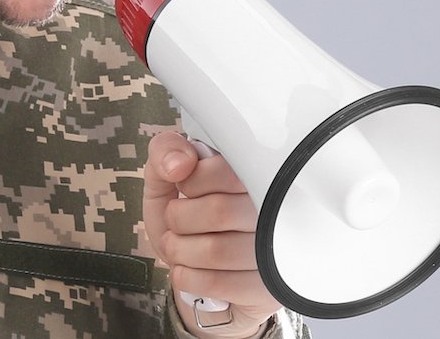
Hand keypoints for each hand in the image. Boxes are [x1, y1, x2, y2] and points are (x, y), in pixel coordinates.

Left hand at [144, 131, 281, 337]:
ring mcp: (275, 251)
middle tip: (174, 220)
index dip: (192, 181)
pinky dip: (189, 277)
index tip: (184, 187)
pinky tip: (187, 268)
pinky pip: (221, 284)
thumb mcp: (167, 175)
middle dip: (179, 218)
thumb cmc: (188, 214)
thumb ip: (164, 153)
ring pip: (217, 251)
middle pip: (219, 212)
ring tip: (177, 245)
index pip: (225, 171)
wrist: (203, 272)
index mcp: (251, 172)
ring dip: (180, 250)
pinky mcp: (270, 286)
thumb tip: (179, 164)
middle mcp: (273, 209)